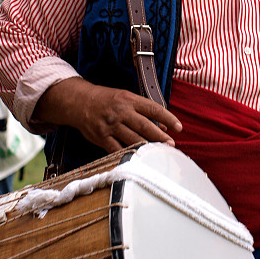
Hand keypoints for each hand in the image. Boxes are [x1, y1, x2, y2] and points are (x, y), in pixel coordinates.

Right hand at [34, 77, 181, 154]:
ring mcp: (111, 125)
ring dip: (148, 148)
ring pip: (132, 139)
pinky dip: (128, 155)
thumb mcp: (127, 98)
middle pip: (145, 126)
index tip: (179, 127)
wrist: (80, 102)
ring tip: (159, 154)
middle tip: (172, 144)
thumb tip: (164, 126)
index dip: (168, 118)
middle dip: (160, 137)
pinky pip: (117, 149)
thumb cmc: (107, 100)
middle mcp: (121, 112)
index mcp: (129, 100)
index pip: (153, 109)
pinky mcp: (101, 137)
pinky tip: (138, 160)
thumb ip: (145, 111)